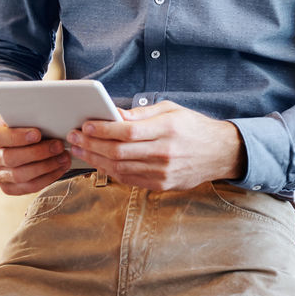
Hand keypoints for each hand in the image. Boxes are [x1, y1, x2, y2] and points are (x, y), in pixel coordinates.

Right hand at [0, 114, 72, 195]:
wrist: (7, 140)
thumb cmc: (16, 123)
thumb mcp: (16, 114)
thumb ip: (26, 116)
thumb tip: (49, 118)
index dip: (17, 137)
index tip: (37, 134)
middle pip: (10, 159)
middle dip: (37, 153)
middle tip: (58, 146)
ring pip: (20, 176)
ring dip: (45, 167)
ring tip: (63, 157)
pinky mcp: (7, 187)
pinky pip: (27, 187)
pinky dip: (47, 178)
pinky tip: (59, 168)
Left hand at [66, 100, 245, 190]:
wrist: (220, 153)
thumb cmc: (193, 127)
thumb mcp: (170, 110)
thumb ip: (141, 114)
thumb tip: (114, 114)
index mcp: (168, 128)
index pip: (128, 131)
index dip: (103, 129)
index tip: (85, 124)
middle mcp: (165, 152)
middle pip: (119, 152)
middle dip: (91, 144)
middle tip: (74, 138)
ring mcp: (163, 172)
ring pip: (120, 168)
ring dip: (95, 160)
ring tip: (80, 150)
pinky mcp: (162, 185)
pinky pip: (129, 179)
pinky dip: (110, 171)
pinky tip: (99, 162)